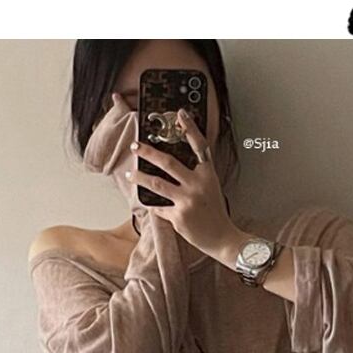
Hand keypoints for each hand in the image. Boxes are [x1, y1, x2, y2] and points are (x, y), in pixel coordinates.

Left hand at [125, 107, 247, 264]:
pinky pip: (159, 207)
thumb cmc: (215, 213)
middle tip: (136, 146)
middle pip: (168, 163)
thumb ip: (197, 175)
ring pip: (156, 184)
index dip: (190, 129)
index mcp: (208, 175)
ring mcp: (187, 201)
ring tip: (131, 173)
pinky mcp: (178, 217)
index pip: (199, 146)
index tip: (180, 114)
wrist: (222, 238)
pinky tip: (146, 202)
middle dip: (148, 152)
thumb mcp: (211, 188)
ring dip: (140, 177)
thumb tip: (175, 164)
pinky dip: (153, 205)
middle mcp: (197, 185)